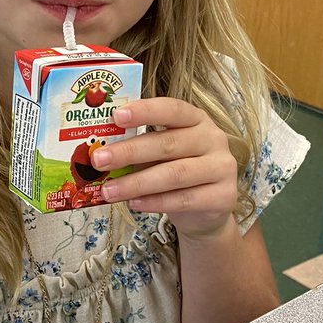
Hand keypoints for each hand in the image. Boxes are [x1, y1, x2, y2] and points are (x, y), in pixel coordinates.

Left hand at [95, 98, 237, 240]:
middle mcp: (213, 139)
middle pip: (168, 143)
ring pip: (175, 174)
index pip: (172, 109)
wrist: (205, 213)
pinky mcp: (223, 197)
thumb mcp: (160, 156)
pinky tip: (134, 204)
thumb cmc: (177, 174)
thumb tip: (101, 152)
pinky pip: (185, 199)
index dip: (145, 111)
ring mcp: (222, 167)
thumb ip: (139, 149)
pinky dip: (155, 202)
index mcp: (196, 119)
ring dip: (136, 183)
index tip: (116, 116)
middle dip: (129, 151)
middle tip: (99, 160)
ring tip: (108, 191)